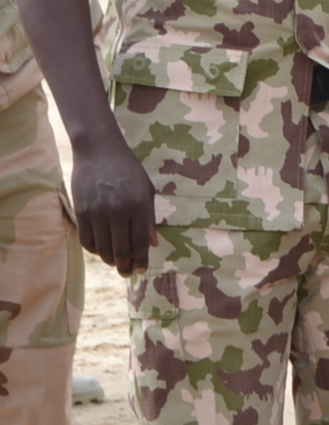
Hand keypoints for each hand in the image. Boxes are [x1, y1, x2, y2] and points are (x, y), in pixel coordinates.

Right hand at [71, 139, 157, 276]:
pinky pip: (86, 239)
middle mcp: (118, 211)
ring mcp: (97, 212)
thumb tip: (152, 244)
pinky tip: (100, 250)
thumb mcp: (146, 191)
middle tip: (127, 273)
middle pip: (121, 249)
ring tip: (115, 263)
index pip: (139, 243)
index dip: (141, 260)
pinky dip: (94, 249)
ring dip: (110, 259)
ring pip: (103, 247)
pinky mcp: (81, 210)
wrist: (99, 151)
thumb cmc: (128, 170)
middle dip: (125, 266)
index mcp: (138, 206)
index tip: (141, 271)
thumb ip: (148, 218)